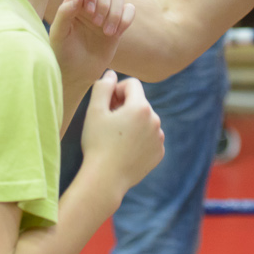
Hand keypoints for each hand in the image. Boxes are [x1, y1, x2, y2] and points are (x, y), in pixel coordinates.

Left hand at [50, 0, 133, 88]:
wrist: (76, 73)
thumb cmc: (62, 54)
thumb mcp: (58, 34)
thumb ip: (64, 13)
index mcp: (73, 2)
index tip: (88, 11)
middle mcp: (90, 3)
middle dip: (104, 2)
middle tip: (96, 23)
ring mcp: (105, 13)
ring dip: (116, 12)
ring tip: (107, 32)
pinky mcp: (118, 24)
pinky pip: (130, 10)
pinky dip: (126, 19)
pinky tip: (115, 34)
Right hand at [80, 71, 164, 190]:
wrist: (105, 179)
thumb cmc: (97, 143)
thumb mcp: (94, 111)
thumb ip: (103, 87)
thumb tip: (111, 74)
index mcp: (141, 107)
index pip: (132, 84)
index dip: (116, 90)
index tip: (106, 105)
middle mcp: (155, 120)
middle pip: (139, 102)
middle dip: (124, 107)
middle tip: (108, 122)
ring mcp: (159, 138)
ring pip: (145, 121)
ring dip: (133, 123)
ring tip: (116, 138)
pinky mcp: (159, 153)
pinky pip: (149, 137)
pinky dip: (139, 139)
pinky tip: (124, 149)